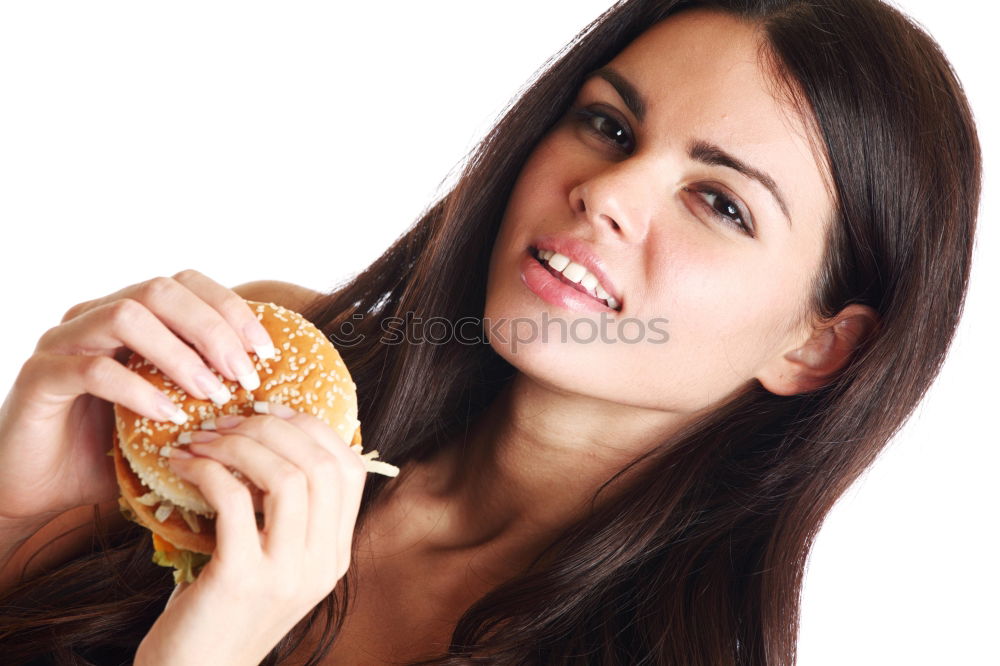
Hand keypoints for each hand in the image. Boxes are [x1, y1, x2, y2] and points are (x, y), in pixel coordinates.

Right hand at [0, 270, 273, 530]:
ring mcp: (64, 342)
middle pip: (161, 290)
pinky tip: (171, 416)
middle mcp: (95, 316)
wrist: (41, 491)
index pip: (188, 284)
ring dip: (180, 354)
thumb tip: (278, 394)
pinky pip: (94, 368)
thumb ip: (209, 391)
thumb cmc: (112, 450)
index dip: (231, 310)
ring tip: (212, 393)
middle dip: (213, 329)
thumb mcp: (172, 414)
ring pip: (127, 317)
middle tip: (245, 375)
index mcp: (131, 315)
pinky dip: (139, 389)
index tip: (267, 351)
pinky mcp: (41, 377)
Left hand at [133, 405, 366, 665]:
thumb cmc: (223, 613)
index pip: (349, 469)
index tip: (267, 411)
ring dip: (239, 445)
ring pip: (286, 478)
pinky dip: (209, 470)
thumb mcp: (274, 564)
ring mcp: (286, 574)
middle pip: (321, 465)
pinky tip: (185, 466)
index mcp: (335, 554)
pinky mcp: (241, 580)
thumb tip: (272, 442)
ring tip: (202, 439)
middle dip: (272, 427)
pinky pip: (234, 501)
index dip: (310, 427)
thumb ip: (287, 516)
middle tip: (226, 421)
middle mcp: (322, 563)